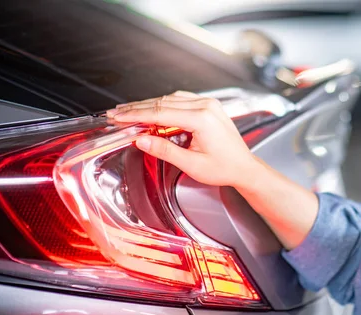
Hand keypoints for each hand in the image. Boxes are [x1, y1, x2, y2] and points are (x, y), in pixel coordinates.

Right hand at [107, 91, 258, 187]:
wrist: (244, 167)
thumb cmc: (224, 168)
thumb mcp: (191, 164)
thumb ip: (164, 150)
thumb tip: (141, 140)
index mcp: (202, 119)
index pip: (159, 113)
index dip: (135, 115)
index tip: (118, 117)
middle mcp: (206, 106)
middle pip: (162, 103)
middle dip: (137, 108)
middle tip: (116, 113)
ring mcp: (208, 104)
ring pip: (170, 99)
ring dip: (148, 105)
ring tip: (129, 112)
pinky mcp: (209, 106)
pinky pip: (181, 100)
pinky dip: (163, 105)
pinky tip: (151, 110)